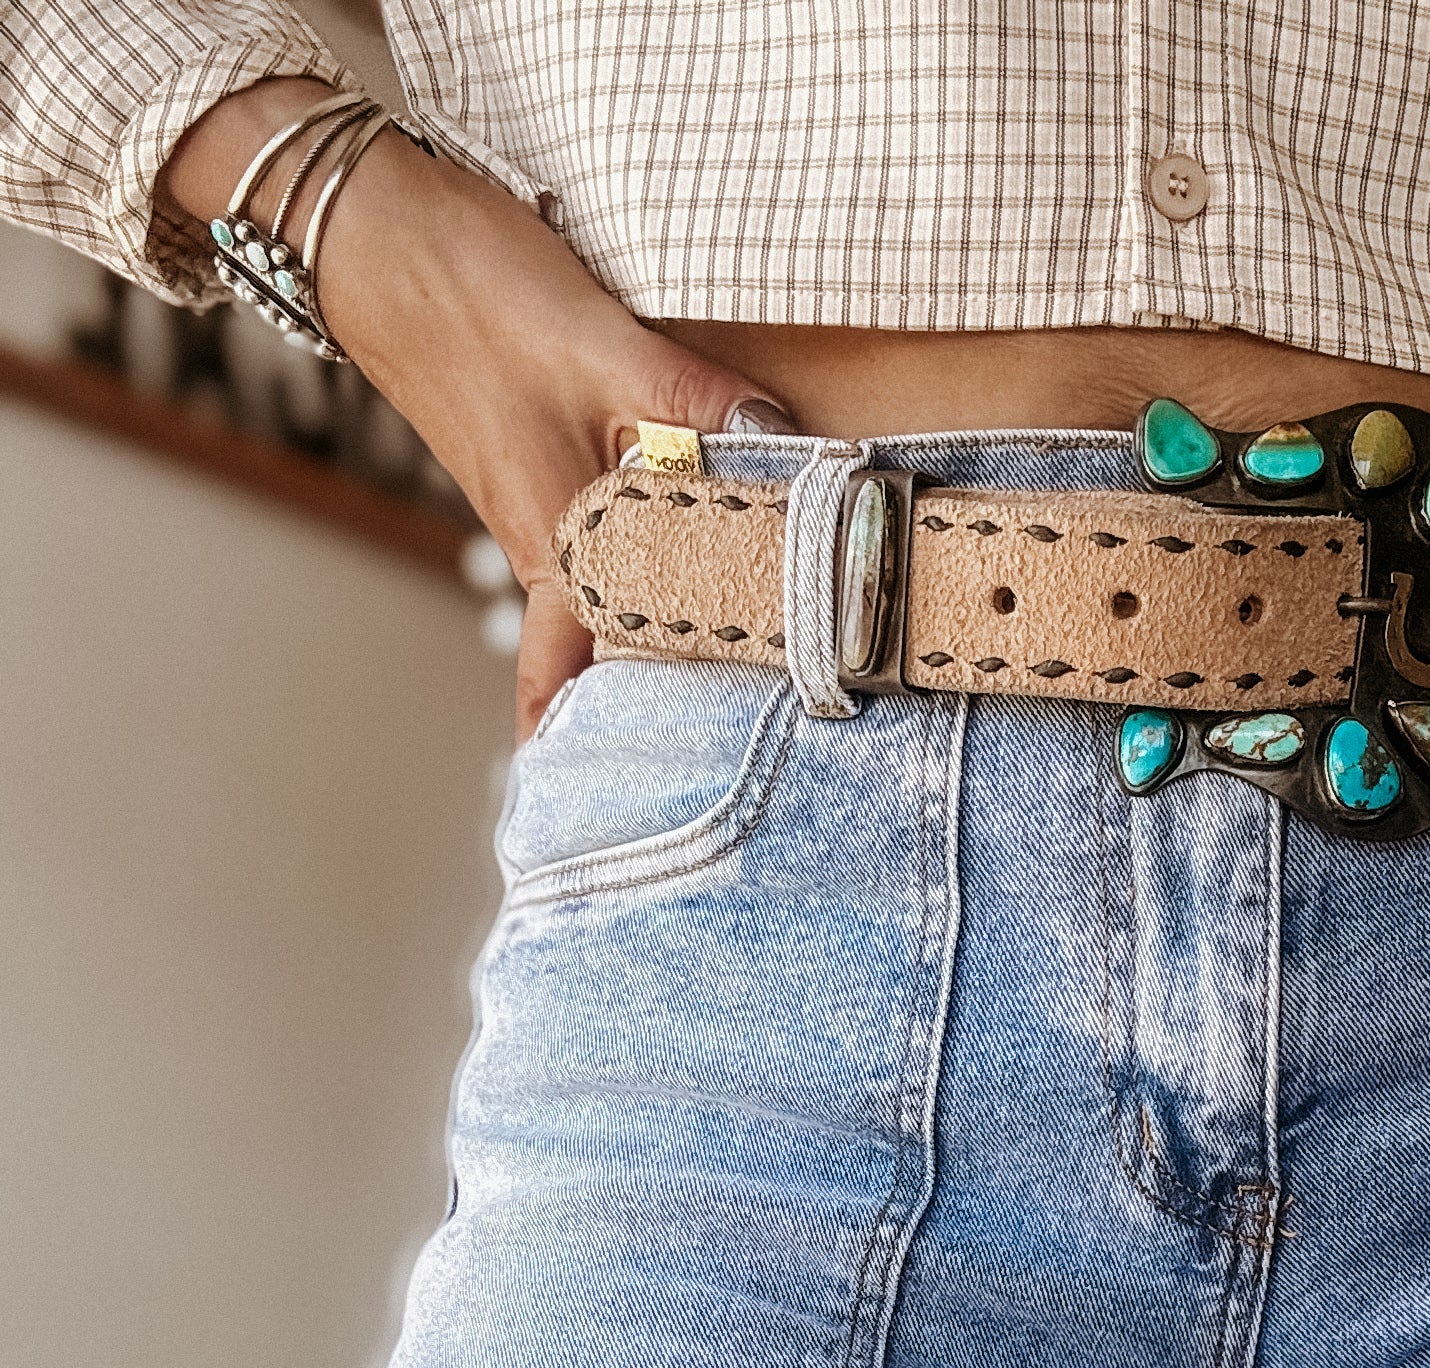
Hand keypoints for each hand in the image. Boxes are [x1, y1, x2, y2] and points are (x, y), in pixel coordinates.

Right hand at [163, 82, 783, 734]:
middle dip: (643, 706)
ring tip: (731, 668)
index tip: (612, 811)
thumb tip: (786, 446)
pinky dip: (647, 561)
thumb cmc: (471, 293)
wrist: (375, 226)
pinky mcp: (541, 459)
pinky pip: (604, 538)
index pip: (563, 678)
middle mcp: (543, 540)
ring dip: (652, 632)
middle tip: (721, 754)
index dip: (580, 748)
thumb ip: (700, 405)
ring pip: (607, 593)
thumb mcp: (607, 348)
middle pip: (596, 652)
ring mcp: (540, 502)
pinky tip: (697, 548)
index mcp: (554, 543)